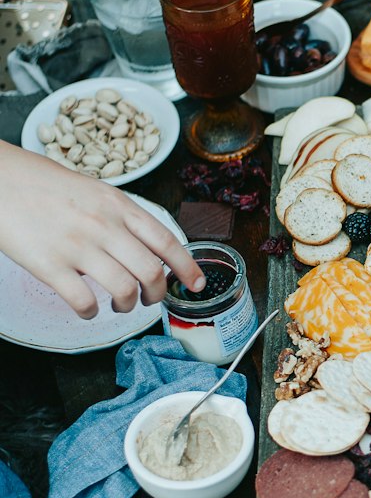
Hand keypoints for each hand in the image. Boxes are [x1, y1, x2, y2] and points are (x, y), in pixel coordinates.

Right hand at [0, 143, 204, 317]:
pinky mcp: (48, 265)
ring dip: (128, 306)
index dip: (188, 267)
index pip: (166, 240)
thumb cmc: (43, 184)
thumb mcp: (94, 190)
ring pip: (124, 291)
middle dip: (158, 294)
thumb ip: (121, 216)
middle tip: (151, 300)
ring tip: (119, 304)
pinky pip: (83, 302)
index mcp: (118, 205)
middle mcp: (103, 225)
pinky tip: (87, 308)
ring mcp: (76, 246)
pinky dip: (91, 313)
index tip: (198, 284)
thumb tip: (148, 245)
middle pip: (151, 272)